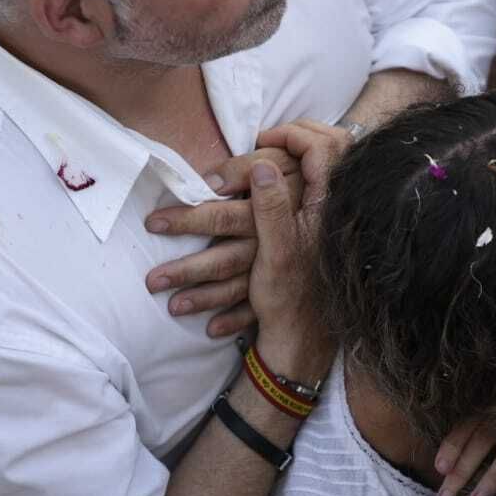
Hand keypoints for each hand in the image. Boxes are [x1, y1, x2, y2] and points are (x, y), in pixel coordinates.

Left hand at [145, 148, 301, 338]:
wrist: (345, 287)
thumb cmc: (317, 234)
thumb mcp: (300, 207)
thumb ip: (276, 193)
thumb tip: (259, 167)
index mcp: (269, 226)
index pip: (225, 218)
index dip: (192, 217)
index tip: (157, 221)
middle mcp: (267, 252)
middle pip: (221, 259)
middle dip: (185, 268)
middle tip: (150, 279)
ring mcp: (273, 279)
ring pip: (230, 289)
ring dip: (200, 299)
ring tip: (170, 306)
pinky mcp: (282, 298)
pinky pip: (252, 314)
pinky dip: (231, 321)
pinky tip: (209, 328)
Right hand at [246, 122, 348, 370]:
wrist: (302, 336)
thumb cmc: (287, 297)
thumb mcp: (274, 252)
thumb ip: (270, 206)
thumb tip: (264, 164)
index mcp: (330, 207)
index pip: (323, 146)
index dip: (292, 134)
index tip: (261, 140)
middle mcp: (339, 207)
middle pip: (334, 146)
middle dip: (300, 134)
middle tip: (269, 139)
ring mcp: (335, 217)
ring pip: (331, 164)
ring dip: (304, 149)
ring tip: (276, 147)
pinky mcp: (327, 229)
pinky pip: (324, 183)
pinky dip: (306, 169)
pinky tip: (286, 173)